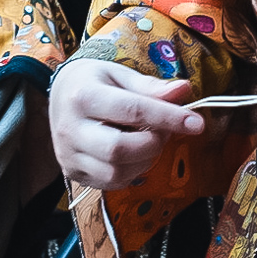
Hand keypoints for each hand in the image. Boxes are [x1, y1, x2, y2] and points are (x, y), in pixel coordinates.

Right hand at [49, 58, 204, 188]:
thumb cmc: (94, 80)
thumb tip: (184, 90)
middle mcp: (70, 129)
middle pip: (119, 149)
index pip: (132, 111)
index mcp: (83, 96)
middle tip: (165, 130)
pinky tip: (135, 153)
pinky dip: (132, 171)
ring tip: (149, 139)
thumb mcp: (120, 74)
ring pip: (115, 172)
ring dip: (145, 159)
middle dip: (153, 143)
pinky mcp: (73, 172)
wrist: (59, 94)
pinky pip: (110, 183)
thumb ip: (151, 87)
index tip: (197, 123)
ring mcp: (68, 155)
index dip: (168, 118)